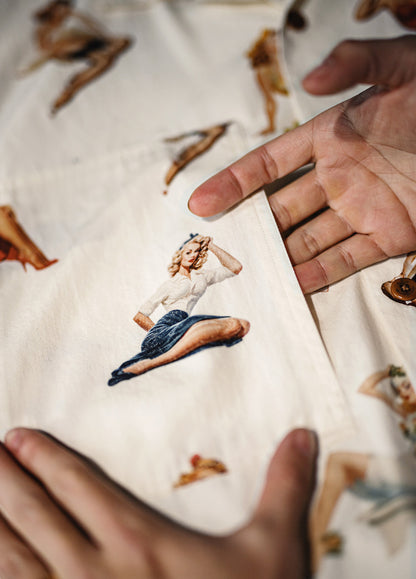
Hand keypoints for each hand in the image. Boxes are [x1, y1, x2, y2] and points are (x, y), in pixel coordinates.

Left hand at [0, 428, 316, 577]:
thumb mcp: (272, 551)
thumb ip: (282, 487)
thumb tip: (302, 433)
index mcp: (136, 541)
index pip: (77, 485)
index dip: (44, 457)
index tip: (18, 436)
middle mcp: (93, 571)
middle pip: (34, 514)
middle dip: (4, 480)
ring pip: (13, 559)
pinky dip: (2, 573)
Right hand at [188, 36, 415, 292]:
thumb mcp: (401, 65)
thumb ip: (356, 64)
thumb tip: (310, 81)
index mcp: (330, 137)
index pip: (270, 165)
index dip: (233, 183)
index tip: (200, 203)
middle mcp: (338, 177)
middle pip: (281, 209)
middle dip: (250, 231)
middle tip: (218, 253)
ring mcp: (361, 210)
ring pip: (308, 239)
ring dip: (281, 259)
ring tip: (250, 279)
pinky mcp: (389, 236)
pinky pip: (347, 260)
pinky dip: (321, 275)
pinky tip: (295, 287)